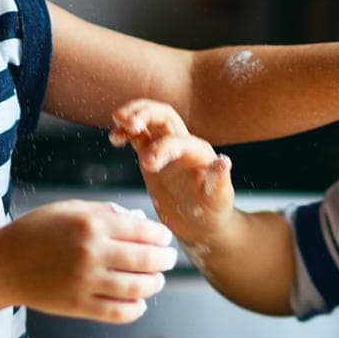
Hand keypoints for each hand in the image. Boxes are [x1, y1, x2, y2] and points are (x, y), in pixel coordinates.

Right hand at [0, 200, 177, 322]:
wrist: (1, 264)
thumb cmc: (36, 232)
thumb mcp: (68, 209)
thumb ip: (104, 213)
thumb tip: (139, 220)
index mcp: (91, 224)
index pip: (143, 231)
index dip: (160, 236)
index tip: (164, 239)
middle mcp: (91, 252)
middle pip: (146, 260)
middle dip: (165, 260)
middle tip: (169, 260)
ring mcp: (85, 281)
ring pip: (137, 287)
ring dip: (154, 284)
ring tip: (156, 281)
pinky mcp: (78, 305)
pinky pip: (118, 312)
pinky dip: (135, 309)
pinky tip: (139, 302)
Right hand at [109, 99, 236, 247]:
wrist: (202, 223)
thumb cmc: (213, 212)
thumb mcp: (218, 199)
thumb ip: (219, 180)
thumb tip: (223, 162)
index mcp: (198, 152)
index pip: (177, 140)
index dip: (162, 147)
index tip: (147, 164)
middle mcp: (183, 143)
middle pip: (163, 115)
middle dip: (145, 114)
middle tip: (127, 123)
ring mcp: (166, 147)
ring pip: (149, 119)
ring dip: (133, 115)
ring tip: (117, 121)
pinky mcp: (152, 155)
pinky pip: (137, 136)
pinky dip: (126, 131)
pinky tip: (115, 137)